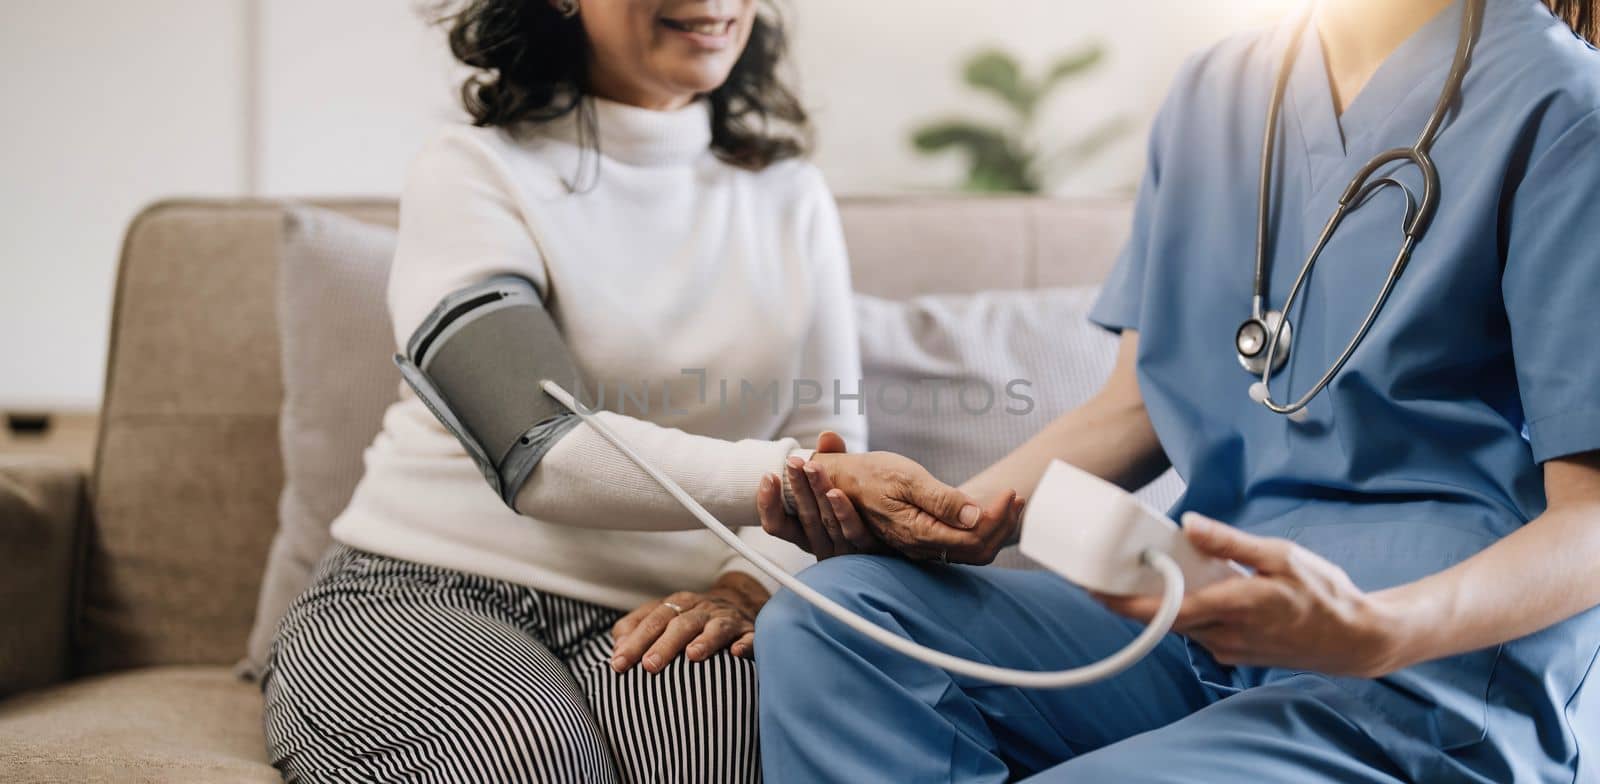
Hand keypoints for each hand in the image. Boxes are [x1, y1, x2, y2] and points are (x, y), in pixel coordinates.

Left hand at [609, 572, 768, 673]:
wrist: (739, 604)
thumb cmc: (692, 619)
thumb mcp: (663, 618)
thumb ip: (636, 630)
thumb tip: (617, 650)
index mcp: (678, 605)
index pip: (653, 620)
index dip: (635, 641)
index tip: (619, 663)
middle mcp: (701, 609)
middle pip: (680, 624)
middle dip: (664, 644)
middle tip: (649, 666)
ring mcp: (727, 620)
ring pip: (715, 627)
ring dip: (704, 640)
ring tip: (692, 656)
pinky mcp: (749, 632)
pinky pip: (750, 636)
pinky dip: (745, 643)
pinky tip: (736, 653)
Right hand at [755, 431, 874, 559]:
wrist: (899, 534)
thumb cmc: (862, 511)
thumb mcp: (843, 485)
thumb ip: (834, 461)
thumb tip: (827, 436)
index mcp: (808, 533)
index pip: (778, 525)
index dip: (768, 504)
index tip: (768, 477)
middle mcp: (823, 544)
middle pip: (804, 517)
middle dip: (796, 488)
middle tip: (792, 463)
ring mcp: (844, 551)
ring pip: (826, 522)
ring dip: (817, 493)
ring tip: (812, 468)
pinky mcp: (868, 552)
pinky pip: (854, 533)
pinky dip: (844, 513)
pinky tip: (837, 493)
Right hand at [773, 450, 1023, 563]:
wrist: (839, 482)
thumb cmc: (870, 475)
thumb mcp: (906, 478)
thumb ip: (941, 500)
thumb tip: (975, 516)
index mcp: (920, 532)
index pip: (973, 539)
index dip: (998, 519)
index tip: (1010, 493)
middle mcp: (922, 546)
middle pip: (977, 550)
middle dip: (1003, 525)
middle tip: (1017, 497)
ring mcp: (922, 546)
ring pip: (970, 550)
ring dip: (994, 526)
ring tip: (1010, 501)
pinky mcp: (921, 539)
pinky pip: (959, 545)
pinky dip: (980, 528)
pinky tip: (986, 509)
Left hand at [1096, 513, 1401, 677]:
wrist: (1355, 640)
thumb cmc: (1324, 594)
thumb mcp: (1281, 555)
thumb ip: (1230, 542)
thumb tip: (1189, 525)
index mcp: (1235, 607)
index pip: (1166, 611)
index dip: (1126, 604)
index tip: (1096, 591)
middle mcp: (1226, 635)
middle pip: (1164, 618)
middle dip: (1134, 597)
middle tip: (1108, 570)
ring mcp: (1230, 648)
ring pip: (1180, 625)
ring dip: (1160, 603)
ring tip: (1147, 571)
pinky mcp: (1235, 652)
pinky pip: (1197, 630)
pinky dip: (1184, 611)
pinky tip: (1187, 587)